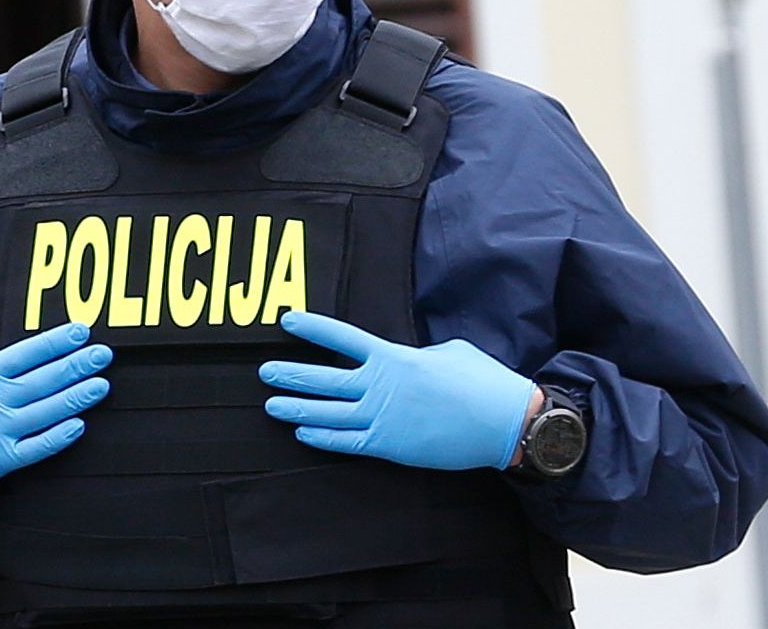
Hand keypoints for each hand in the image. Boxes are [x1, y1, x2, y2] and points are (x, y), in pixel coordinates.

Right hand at [0, 323, 112, 496]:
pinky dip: (58, 437)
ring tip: (102, 385)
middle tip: (106, 354)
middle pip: (44, 379)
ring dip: (77, 397)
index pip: (26, 352)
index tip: (82, 331)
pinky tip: (79, 426)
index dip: (56, 342)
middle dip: (77, 365)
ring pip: (46, 411)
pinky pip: (35, 448)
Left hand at [259, 312, 534, 471]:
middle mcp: (380, 386)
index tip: (287, 320)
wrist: (503, 422)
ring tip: (271, 406)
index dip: (312, 327)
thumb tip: (407, 359)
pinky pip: (346, 443)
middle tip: (264, 372)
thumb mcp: (448, 351)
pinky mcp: (389, 446)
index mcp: (394, 356)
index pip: (342, 336)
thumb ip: (416, 354)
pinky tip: (302, 435)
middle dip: (291, 375)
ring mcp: (382, 417)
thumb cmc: (482, 381)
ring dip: (296, 409)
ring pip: (327, 413)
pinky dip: (322, 439)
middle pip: (323, 378)